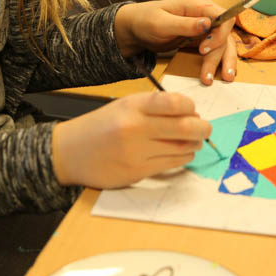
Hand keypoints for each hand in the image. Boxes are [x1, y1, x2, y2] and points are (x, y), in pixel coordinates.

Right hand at [51, 92, 210, 187]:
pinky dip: (181, 158)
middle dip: (203, 128)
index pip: (175, 103)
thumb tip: (191, 113)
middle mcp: (135, 128)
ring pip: (182, 149)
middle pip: (186, 128)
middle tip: (205, 128)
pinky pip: (171, 164)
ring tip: (191, 141)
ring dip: (193, 145)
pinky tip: (179, 153)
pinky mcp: (137, 172)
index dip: (191, 107)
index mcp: (133, 106)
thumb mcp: (124, 106)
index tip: (192, 111)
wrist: (70, 152)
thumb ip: (154, 106)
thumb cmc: (101, 126)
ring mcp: (136, 152)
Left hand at [114, 0, 238, 84]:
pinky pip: (214, 50)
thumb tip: (207, 24)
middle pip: (225, 34)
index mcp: (197, 6)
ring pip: (222, 44)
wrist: (134, 29)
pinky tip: (217, 74)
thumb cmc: (145, 20)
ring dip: (223, 61)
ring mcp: (203, 28)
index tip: (205, 49)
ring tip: (222, 79)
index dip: (220, 34)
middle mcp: (204, 16)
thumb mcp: (161, 23)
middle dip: (223, 54)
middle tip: (218, 74)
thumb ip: (185, 24)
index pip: (222, 17)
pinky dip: (217, 62)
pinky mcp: (199, 39)